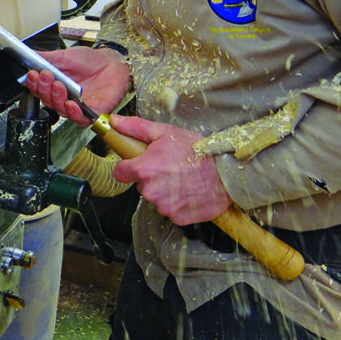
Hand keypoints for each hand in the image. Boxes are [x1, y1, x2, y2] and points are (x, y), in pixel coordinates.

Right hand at [24, 46, 130, 125]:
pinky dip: (73, 112)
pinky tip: (71, 103)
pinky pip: (79, 119)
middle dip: (44, 88)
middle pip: (47, 101)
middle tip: (46, 75)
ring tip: (59, 85)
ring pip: (60, 110)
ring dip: (57, 98)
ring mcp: (76, 107)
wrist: (111, 63)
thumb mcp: (64, 56)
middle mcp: (62, 99)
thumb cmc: (89, 61)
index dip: (34, 84)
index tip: (33, 74)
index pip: (39, 90)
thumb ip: (46, 58)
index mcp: (53, 86)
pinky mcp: (90, 113)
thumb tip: (28, 55)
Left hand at [110, 115, 231, 225]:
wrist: (227, 172)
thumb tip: (113, 121)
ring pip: (156, 198)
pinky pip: (171, 210)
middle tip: (169, 167)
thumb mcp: (165, 132)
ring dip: (165, 191)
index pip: (120, 173)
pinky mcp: (178, 218)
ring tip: (183, 179)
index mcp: (143, 169)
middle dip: (150, 177)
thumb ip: (135, 128)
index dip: (128, 166)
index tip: (139, 163)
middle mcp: (151, 191)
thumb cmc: (197, 151)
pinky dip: (178, 203)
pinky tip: (189, 191)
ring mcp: (164, 207)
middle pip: (140, 185)